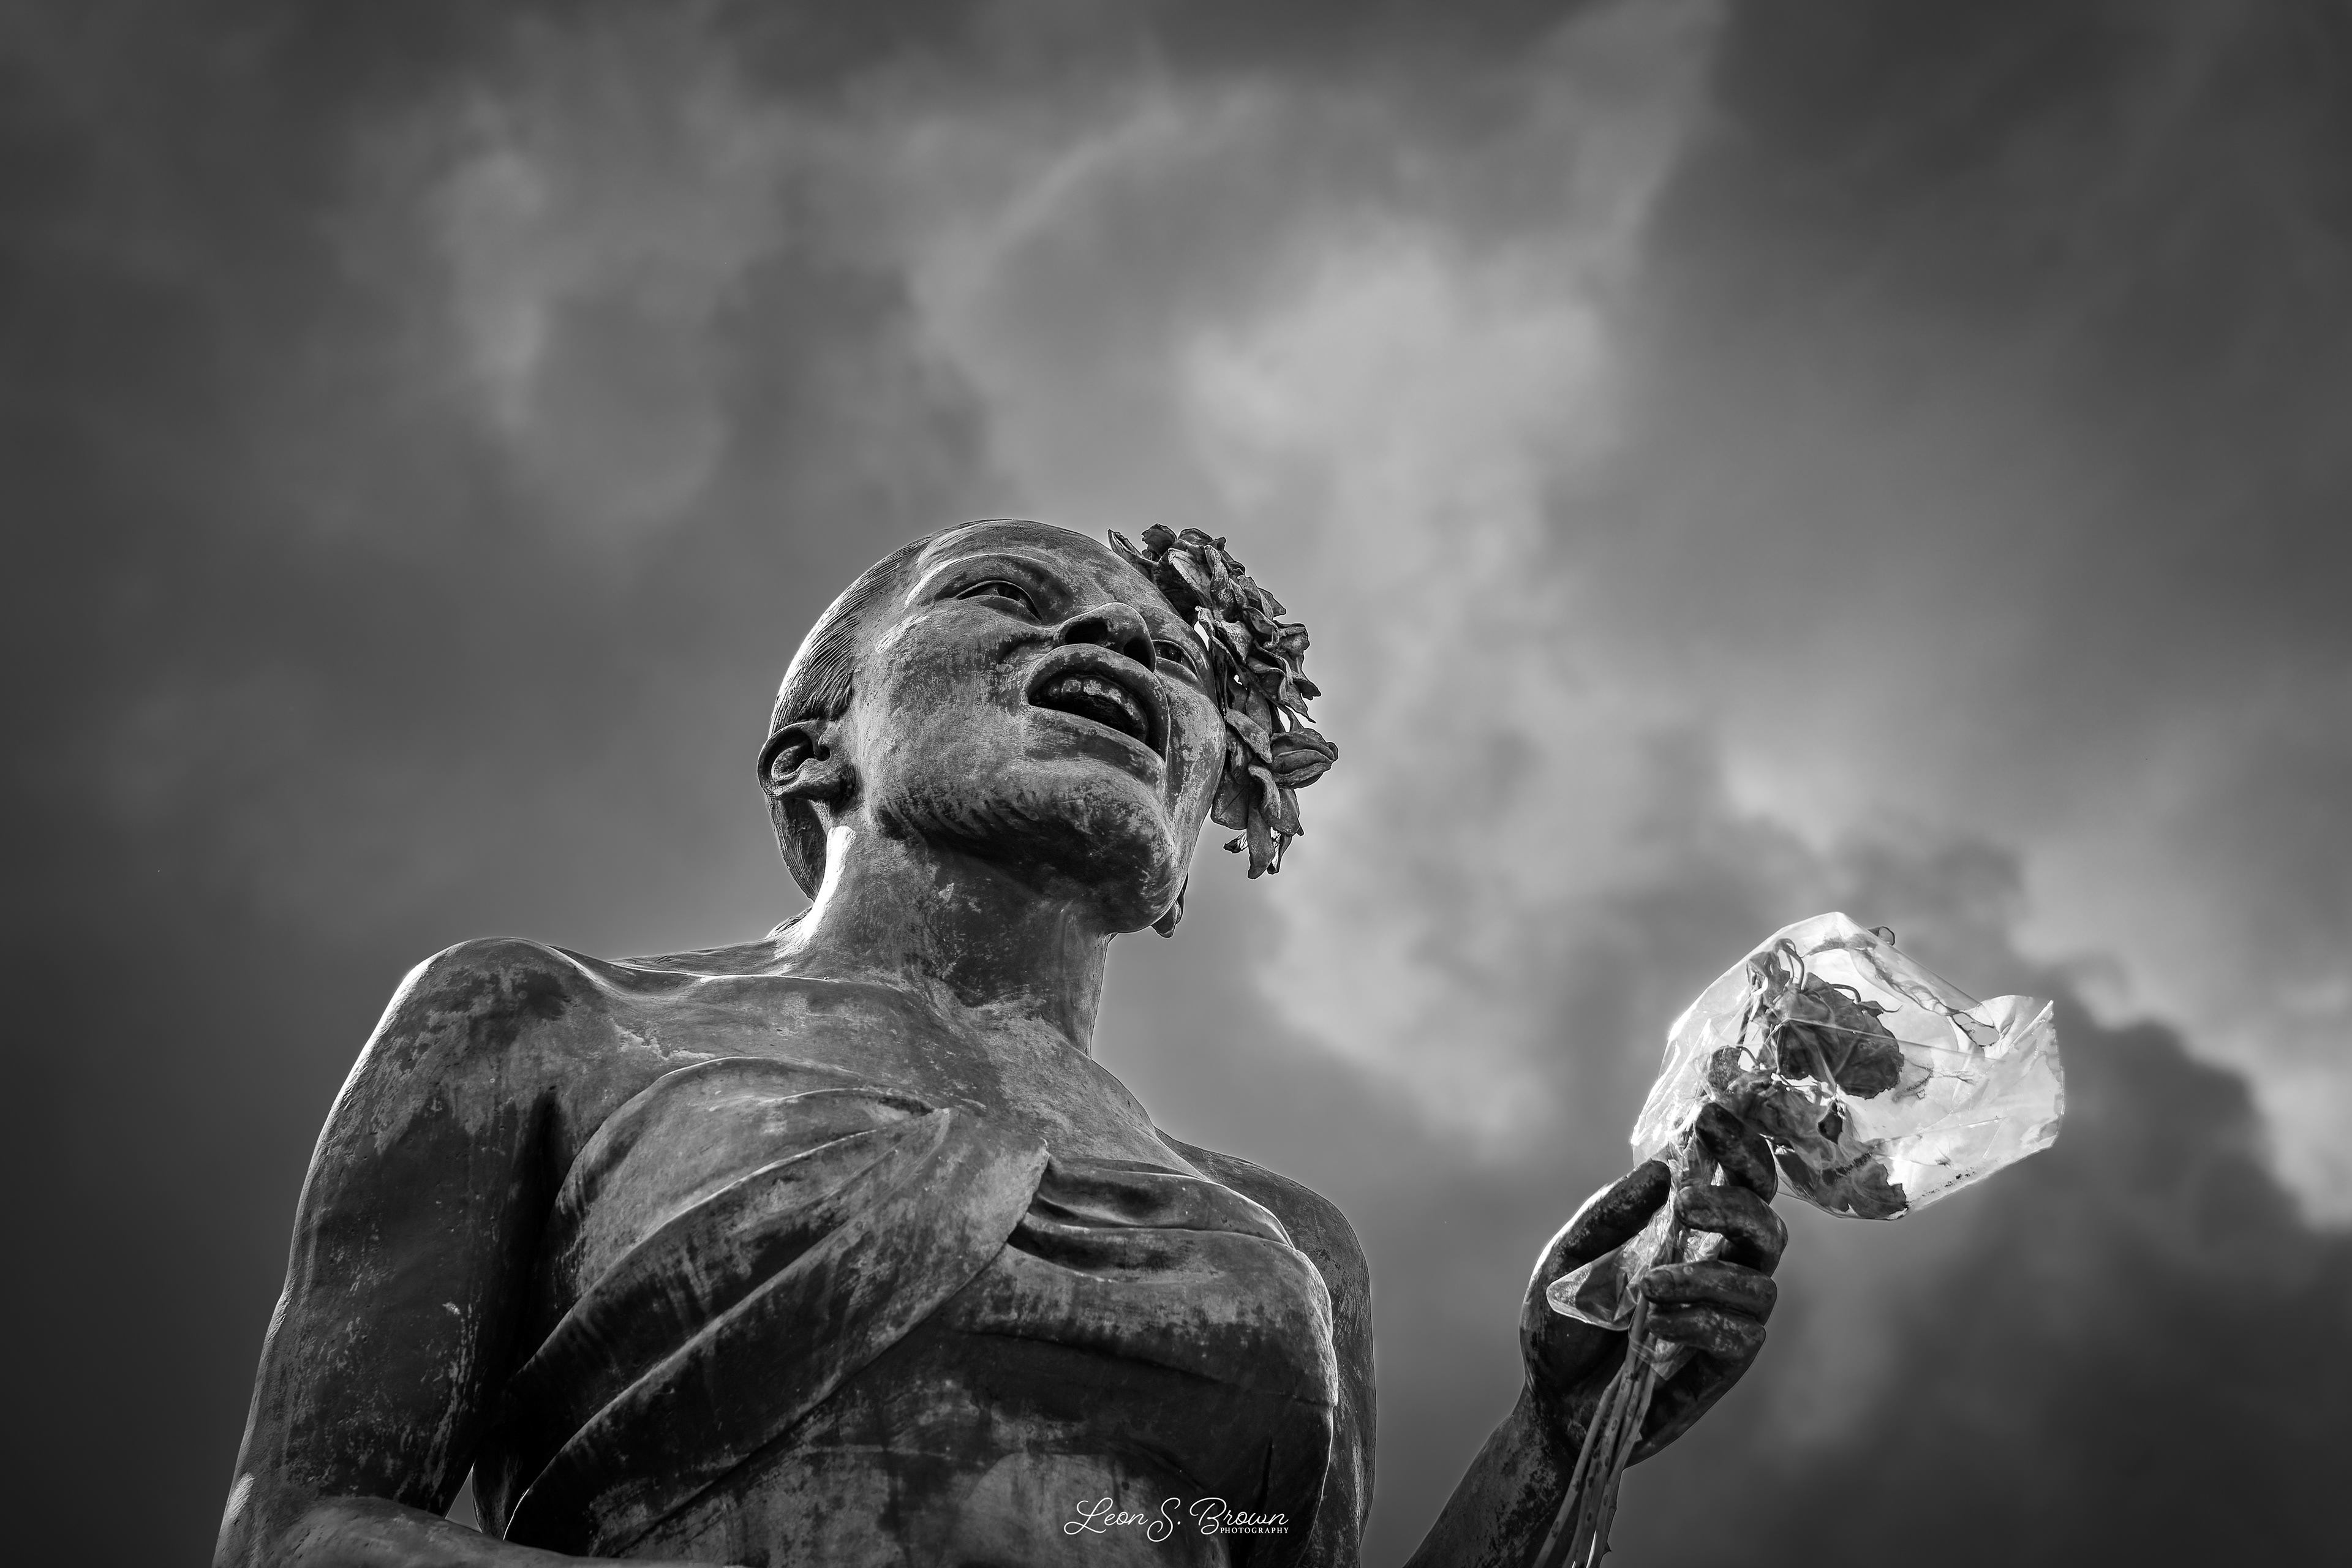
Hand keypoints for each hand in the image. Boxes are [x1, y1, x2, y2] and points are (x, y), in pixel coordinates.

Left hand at [1519, 1104, 1786, 1461]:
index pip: (1733, 1177)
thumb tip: (1659, 1169)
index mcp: (1683, 1229)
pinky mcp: (1723, 1365)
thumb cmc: (1561, 1323)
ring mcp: (1724, 1315)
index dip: (1737, 1143)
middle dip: (1738, 1203)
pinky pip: (1739, 1336)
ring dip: (1708, 1276)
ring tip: (1649, 1285)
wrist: (1550, 1403)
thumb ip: (1609, 1215)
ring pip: (1761, 1282)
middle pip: (1766, 1223)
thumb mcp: (1567, 1257)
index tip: (1710, 1117)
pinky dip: (1700, 1322)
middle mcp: (1715, 1265)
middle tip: (1689, 1202)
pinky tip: (1657, 1324)